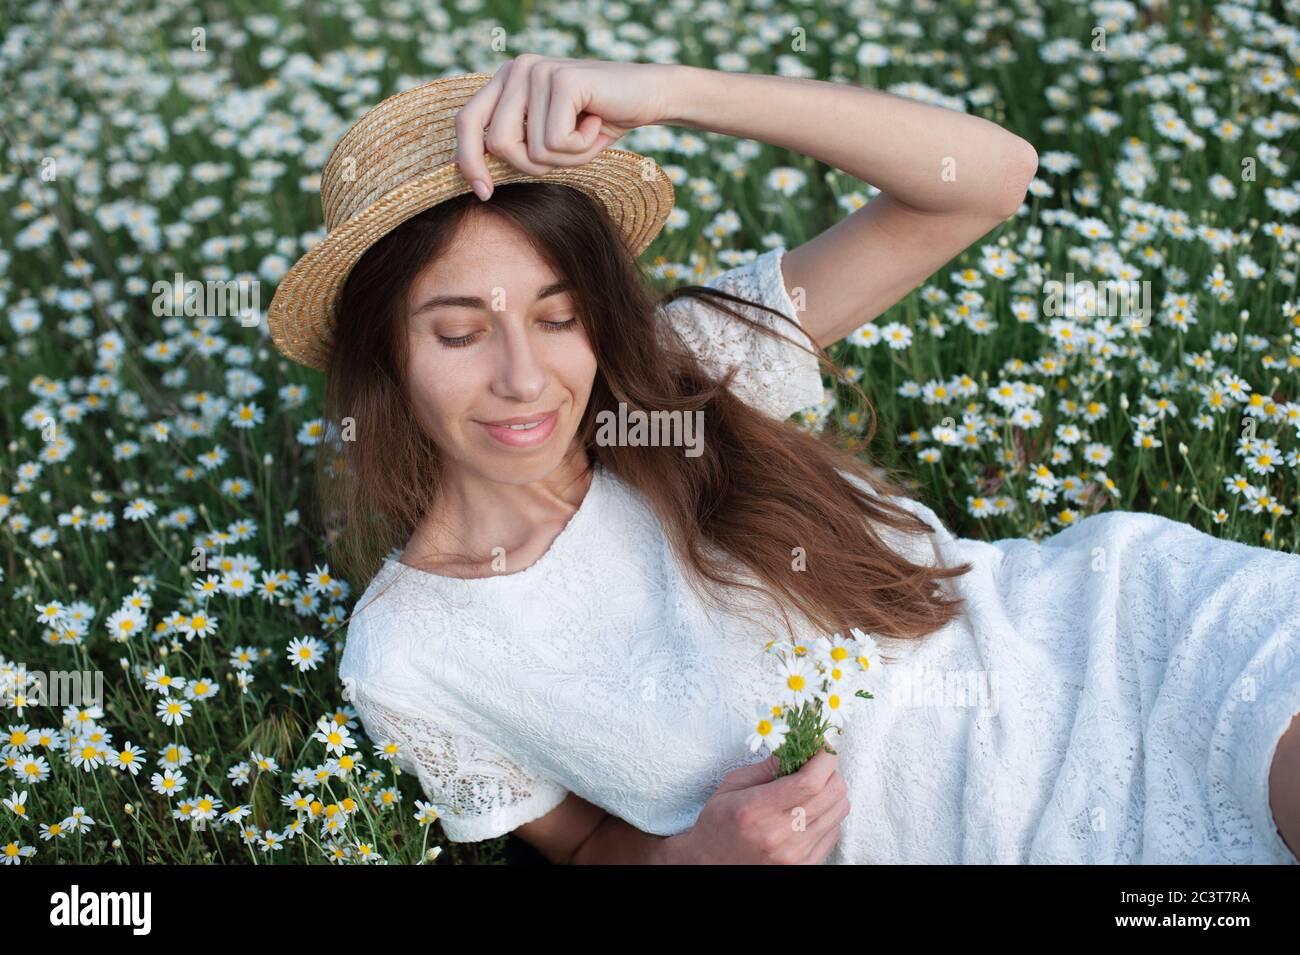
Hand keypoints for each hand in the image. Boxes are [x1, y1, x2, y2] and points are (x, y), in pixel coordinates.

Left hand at [453, 55, 670, 197]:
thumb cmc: (598, 122)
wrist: (649, 96)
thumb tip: (471, 177)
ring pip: (530, 149)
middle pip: (496, 143)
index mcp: (506, 80)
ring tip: (587, 135)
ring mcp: (538, 70)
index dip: (468, 161)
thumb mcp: (548, 138)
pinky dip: (581, 148)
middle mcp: (516, 69)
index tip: (484, 193)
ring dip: (565, 158)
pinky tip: (597, 124)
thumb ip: (514, 146)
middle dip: (532, 166)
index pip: (466, 122)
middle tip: (566, 154)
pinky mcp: (562, 80)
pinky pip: (557, 142)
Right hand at [667, 748, 849, 863]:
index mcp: (756, 810)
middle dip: (831, 771)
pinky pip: (835, 831)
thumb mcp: (731, 787)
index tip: (822, 745)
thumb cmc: (718, 825)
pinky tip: (808, 812)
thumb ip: (766, 767)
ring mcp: (796, 855)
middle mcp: (779, 835)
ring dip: (831, 792)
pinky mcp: (806, 866)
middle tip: (817, 764)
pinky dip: (828, 815)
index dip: (825, 758)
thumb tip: (797, 748)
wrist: (711, 866)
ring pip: (839, 811)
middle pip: (833, 794)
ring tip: (812, 789)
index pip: (809, 782)